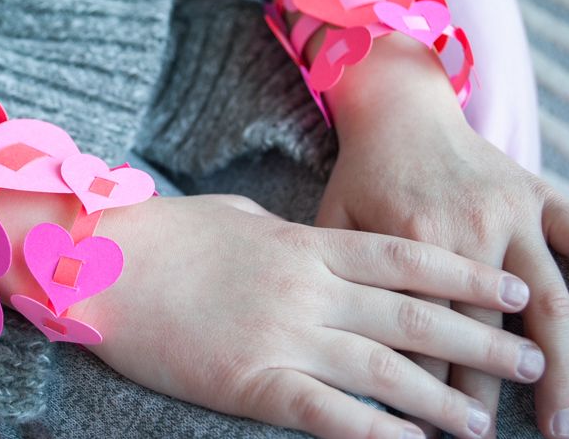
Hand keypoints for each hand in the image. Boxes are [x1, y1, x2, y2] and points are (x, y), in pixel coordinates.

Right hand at [78, 194, 543, 438]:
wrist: (107, 262)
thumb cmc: (170, 234)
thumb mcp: (238, 216)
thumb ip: (286, 230)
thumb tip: (313, 238)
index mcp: (305, 243)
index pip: (403, 258)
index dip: (463, 275)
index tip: (510, 288)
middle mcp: (307, 287)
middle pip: (410, 314)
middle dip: (476, 336)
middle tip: (528, 355)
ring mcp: (282, 333)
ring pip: (382, 368)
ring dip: (440, 397)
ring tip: (486, 420)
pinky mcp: (251, 380)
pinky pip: (327, 412)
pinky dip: (375, 434)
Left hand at [318, 81, 568, 437]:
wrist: (396, 109)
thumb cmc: (360, 173)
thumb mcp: (335, 221)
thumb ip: (342, 276)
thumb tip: (339, 344)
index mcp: (410, 242)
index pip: (423, 334)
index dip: (425, 387)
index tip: (430, 428)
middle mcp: (467, 230)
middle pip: (484, 330)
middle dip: (487, 391)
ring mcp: (509, 212)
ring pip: (549, 300)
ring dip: (561, 363)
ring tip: (562, 420)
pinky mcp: (536, 192)